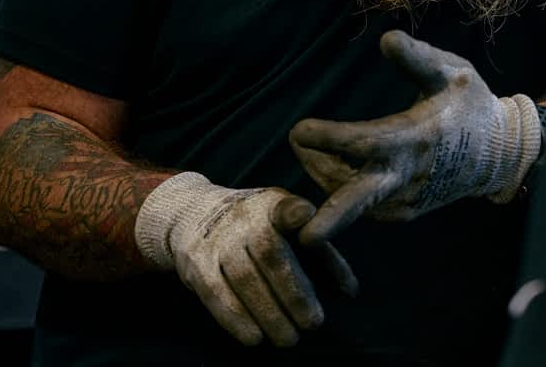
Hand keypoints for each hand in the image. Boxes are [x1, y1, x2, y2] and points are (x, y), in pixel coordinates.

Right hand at [133, 172, 358, 346]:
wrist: (195, 212)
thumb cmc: (258, 226)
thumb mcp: (289, 226)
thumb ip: (322, 255)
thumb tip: (350, 292)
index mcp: (274, 205)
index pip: (284, 207)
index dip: (295, 213)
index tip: (306, 217)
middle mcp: (244, 217)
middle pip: (270, 253)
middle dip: (293, 292)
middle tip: (312, 324)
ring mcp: (217, 238)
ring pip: (244, 278)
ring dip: (268, 313)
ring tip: (288, 339)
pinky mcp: (196, 261)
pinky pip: (215, 293)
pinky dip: (235, 318)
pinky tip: (254, 338)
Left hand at [288, 30, 542, 244]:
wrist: (499, 152)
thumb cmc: (471, 105)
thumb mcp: (453, 71)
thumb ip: (418, 57)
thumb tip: (385, 39)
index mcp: (417, 138)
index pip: (366, 143)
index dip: (331, 139)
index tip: (299, 130)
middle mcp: (409, 176)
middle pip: (362, 201)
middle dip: (332, 217)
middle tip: (304, 235)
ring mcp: (406, 199)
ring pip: (355, 201)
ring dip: (324, 180)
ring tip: (308, 149)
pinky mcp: (405, 211)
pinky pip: (366, 206)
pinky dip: (342, 191)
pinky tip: (328, 168)